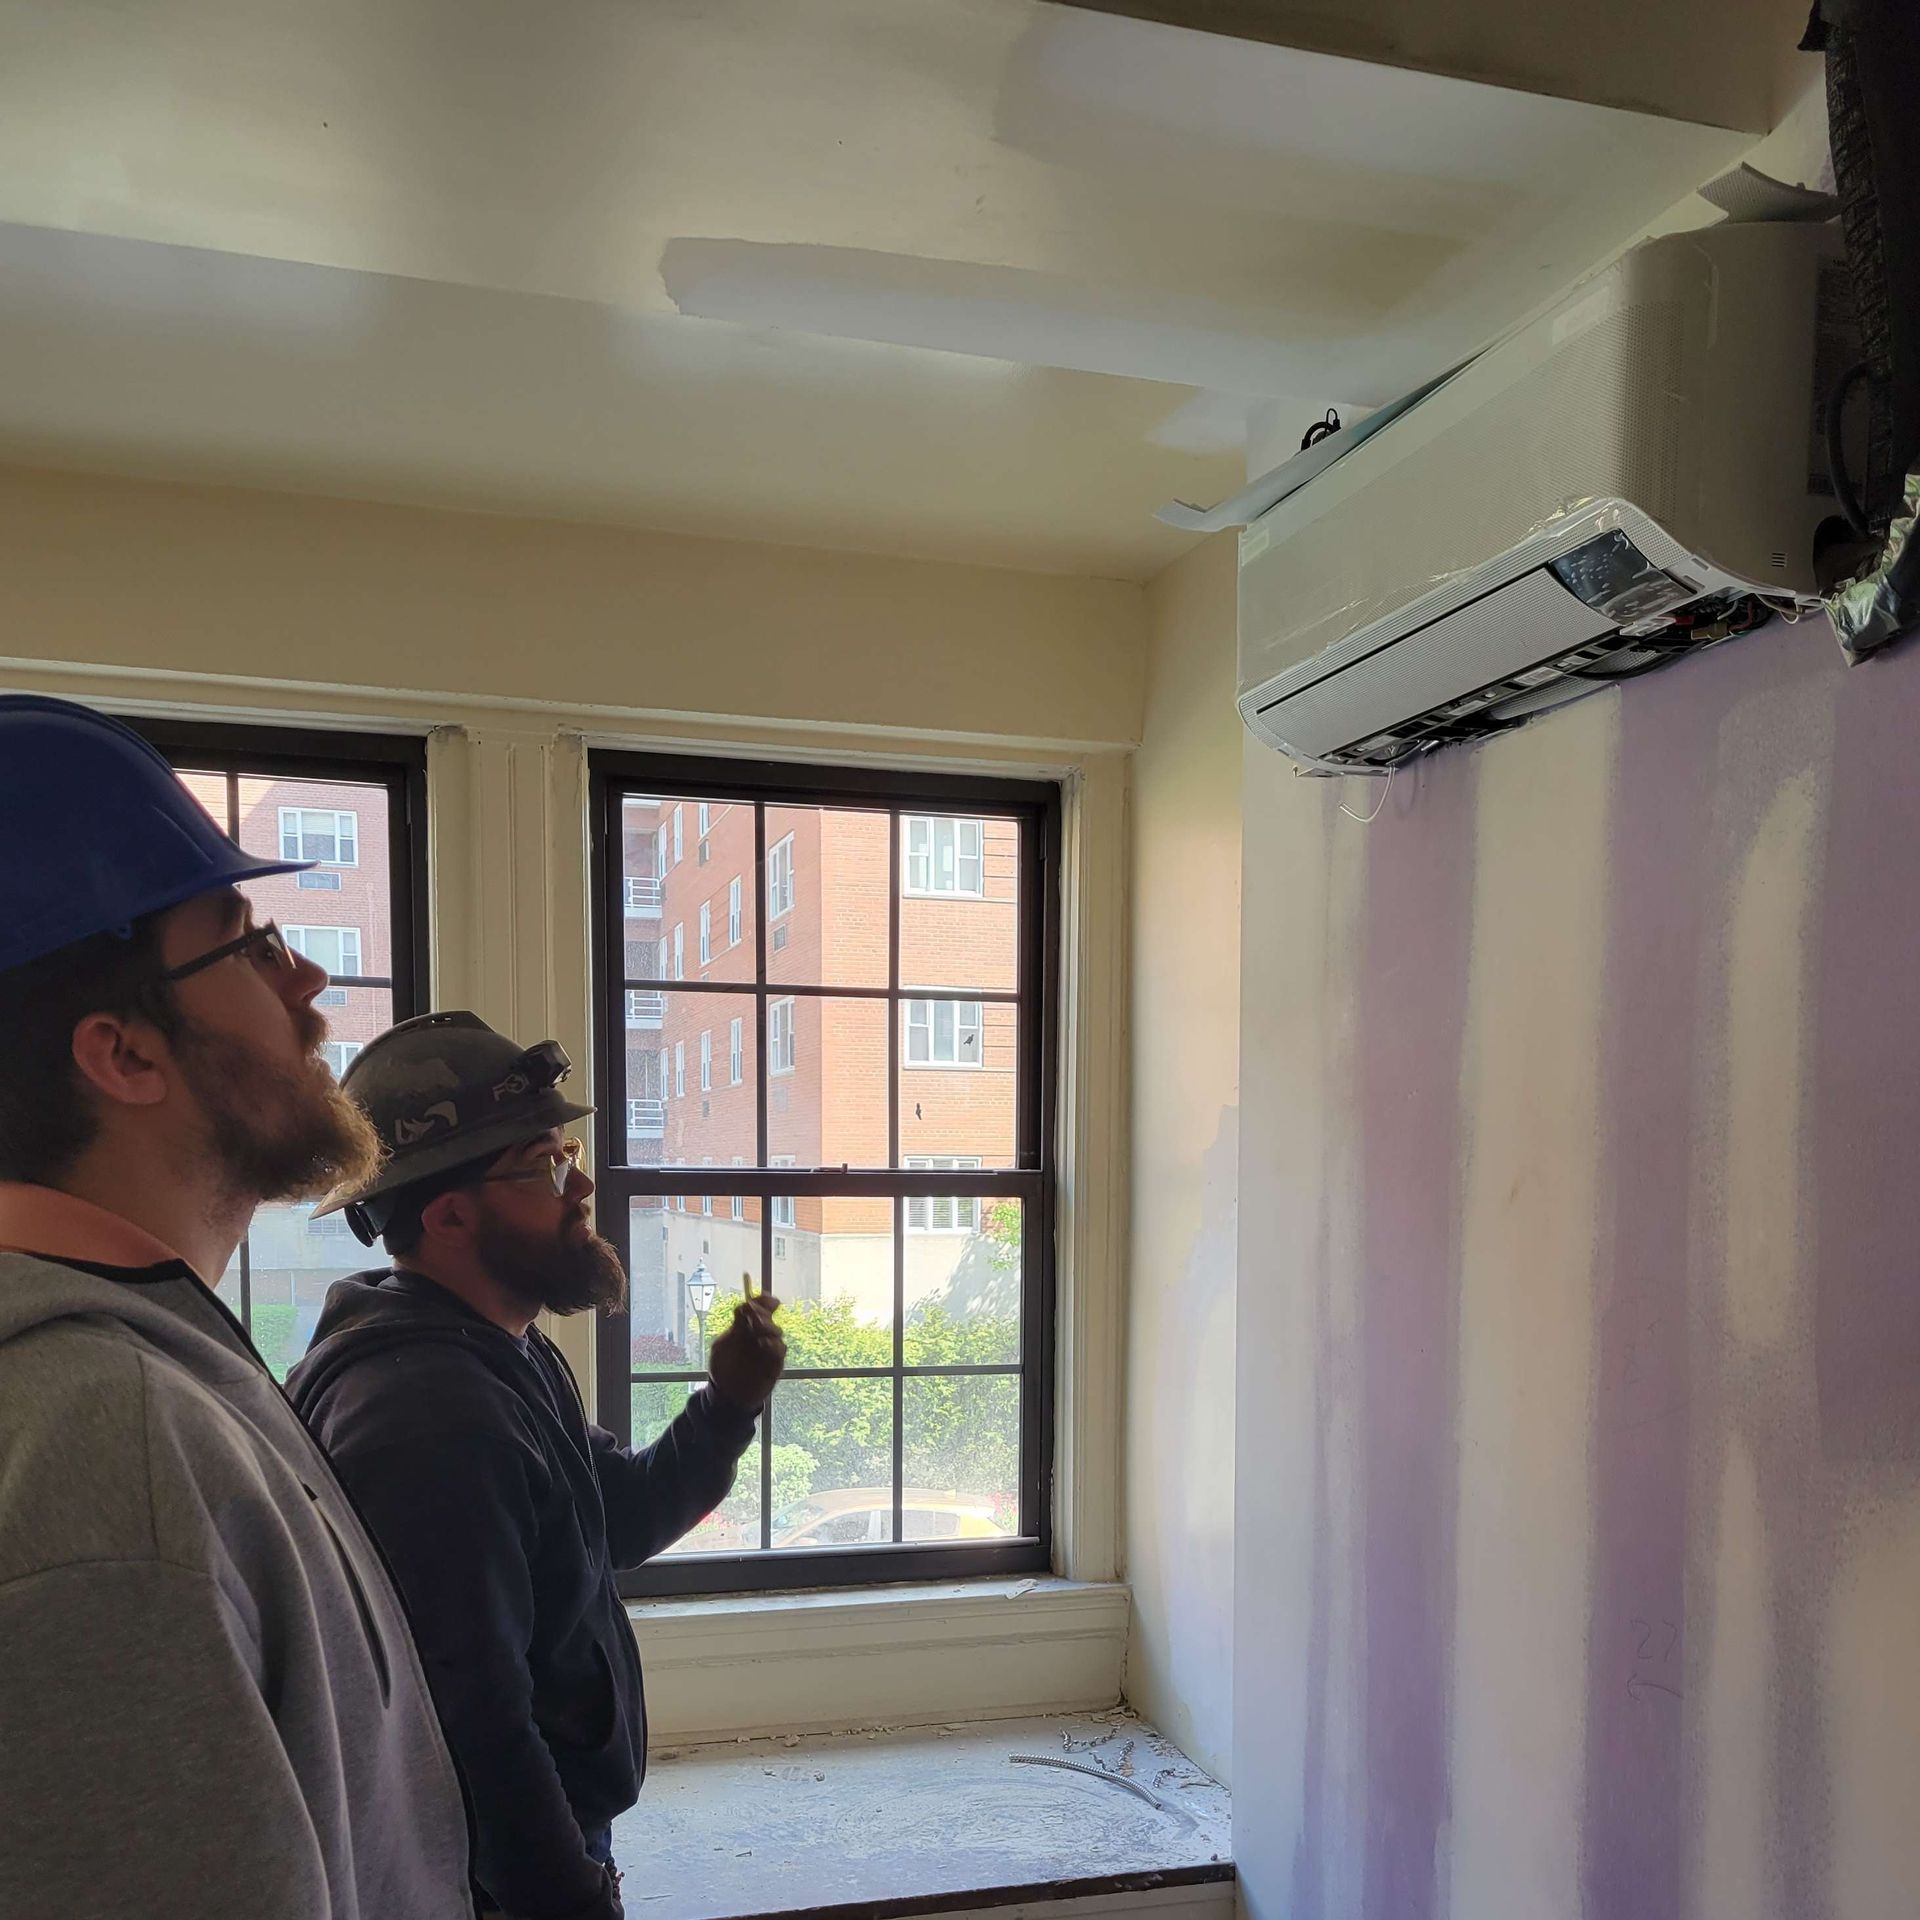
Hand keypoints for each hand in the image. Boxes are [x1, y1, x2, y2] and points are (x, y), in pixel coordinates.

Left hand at [708, 1274, 785, 1411]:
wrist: (728, 1396)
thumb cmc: (723, 1369)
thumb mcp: (723, 1345)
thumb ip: (735, 1327)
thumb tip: (746, 1306)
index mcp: (745, 1327)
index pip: (758, 1307)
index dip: (763, 1301)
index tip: (766, 1299)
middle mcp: (759, 1334)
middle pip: (767, 1316)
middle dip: (763, 1314)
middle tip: (754, 1317)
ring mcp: (769, 1348)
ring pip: (777, 1331)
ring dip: (768, 1328)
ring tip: (758, 1333)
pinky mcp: (775, 1362)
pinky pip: (780, 1349)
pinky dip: (774, 1345)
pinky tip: (764, 1345)